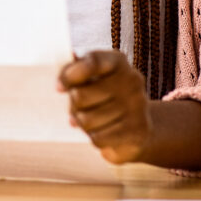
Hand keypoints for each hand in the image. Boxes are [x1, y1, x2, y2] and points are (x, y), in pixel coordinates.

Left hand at [58, 50, 151, 164]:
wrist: (140, 125)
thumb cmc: (105, 96)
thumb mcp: (89, 78)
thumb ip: (72, 72)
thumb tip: (61, 85)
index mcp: (117, 61)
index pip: (92, 62)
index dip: (69, 76)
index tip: (59, 88)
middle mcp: (130, 79)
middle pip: (80, 96)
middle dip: (74, 106)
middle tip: (82, 109)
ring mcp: (136, 105)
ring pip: (86, 120)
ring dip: (84, 125)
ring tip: (94, 121)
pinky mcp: (137, 130)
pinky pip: (98, 138)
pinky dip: (95, 138)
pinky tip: (105, 132)